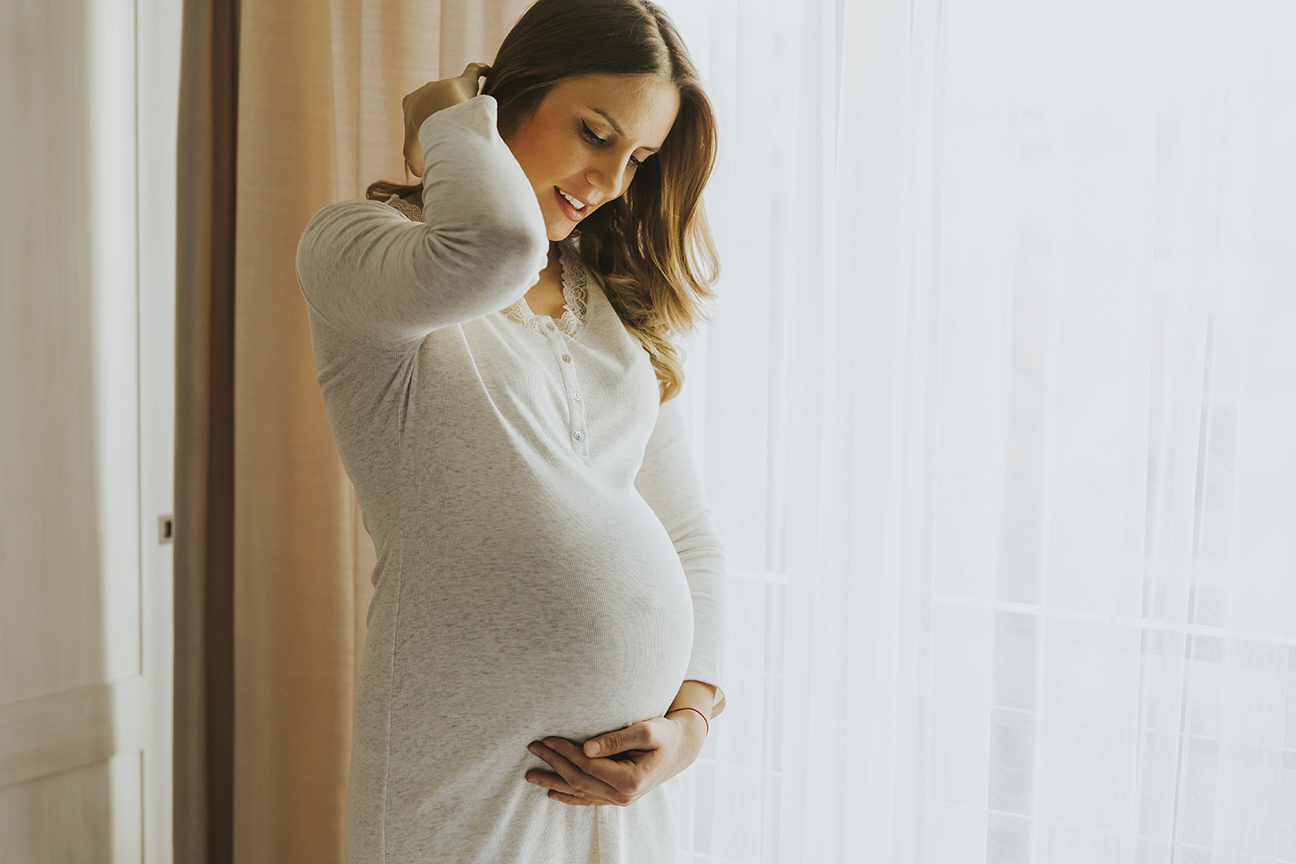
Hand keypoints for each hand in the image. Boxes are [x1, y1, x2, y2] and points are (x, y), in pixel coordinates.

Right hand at [401, 62, 490, 176]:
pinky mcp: (465, 80)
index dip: (424, 124)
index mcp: (411, 102)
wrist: (438, 112)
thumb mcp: (413, 154)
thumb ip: (415, 163)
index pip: (417, 111)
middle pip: (436, 100)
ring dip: (462, 98)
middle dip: (444, 111)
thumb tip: (420, 174)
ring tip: (473, 110)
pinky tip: (488, 73)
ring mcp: (445, 83)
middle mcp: (426, 90)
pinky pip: (474, 71)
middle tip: (454, 125)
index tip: (433, 134)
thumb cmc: (425, 134)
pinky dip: (481, 71)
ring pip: (455, 90)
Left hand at [524, 711, 707, 805]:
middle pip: (579, 781)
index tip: (547, 738)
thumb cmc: (665, 734)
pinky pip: (587, 799)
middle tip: (532, 747)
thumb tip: (587, 747)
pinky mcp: (617, 797)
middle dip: (553, 764)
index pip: (588, 767)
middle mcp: (622, 796)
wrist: (681, 749)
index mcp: (630, 780)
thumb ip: (618, 739)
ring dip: (553, 783)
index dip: (565, 752)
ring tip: (530, 775)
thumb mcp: (647, 731)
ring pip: (579, 793)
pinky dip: (568, 796)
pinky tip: (552, 793)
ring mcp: (619, 800)